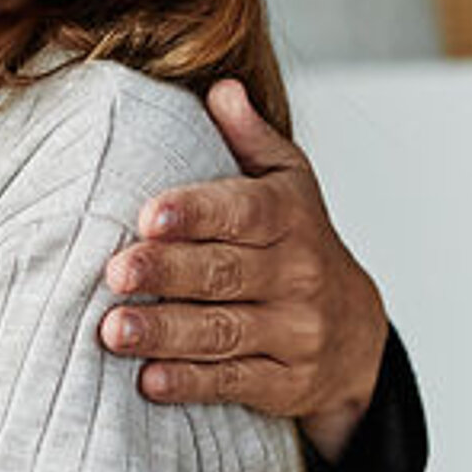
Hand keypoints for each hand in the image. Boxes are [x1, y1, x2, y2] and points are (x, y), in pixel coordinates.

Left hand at [99, 78, 388, 460]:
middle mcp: (297, 275)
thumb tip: (220, 88)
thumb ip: (250, 137)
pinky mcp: (285, 383)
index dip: (196, 213)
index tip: (148, 215)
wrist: (358, 331)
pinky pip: (233, 382)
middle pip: (225, 274)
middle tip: (116, 273)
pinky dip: (190, 383)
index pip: (243, 212)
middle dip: (167, 274)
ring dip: (166, 332)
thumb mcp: (289, 182)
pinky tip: (148, 380)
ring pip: (223, 332)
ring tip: (113, 331)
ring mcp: (294, 332)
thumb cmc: (297, 242)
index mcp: (289, 218)